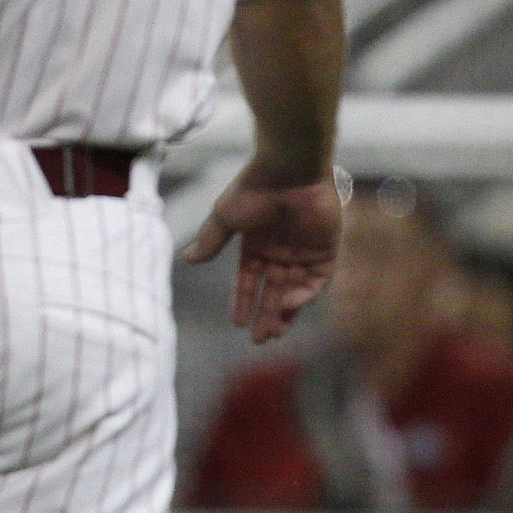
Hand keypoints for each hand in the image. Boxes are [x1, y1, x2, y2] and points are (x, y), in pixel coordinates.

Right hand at [181, 157, 345, 343]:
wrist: (288, 172)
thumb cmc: (253, 190)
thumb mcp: (225, 218)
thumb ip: (211, 241)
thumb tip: (187, 259)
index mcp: (256, 243)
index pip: (250, 278)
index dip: (243, 299)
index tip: (237, 321)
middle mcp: (280, 250)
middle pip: (273, 290)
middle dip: (266, 315)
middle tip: (259, 339)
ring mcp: (303, 252)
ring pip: (295, 291)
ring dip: (285, 312)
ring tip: (273, 333)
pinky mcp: (326, 251)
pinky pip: (317, 281)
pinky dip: (304, 296)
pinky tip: (289, 304)